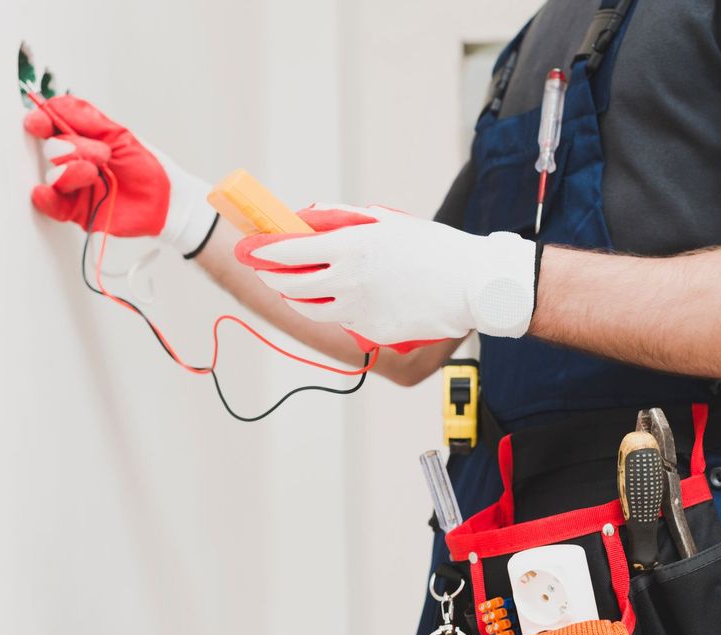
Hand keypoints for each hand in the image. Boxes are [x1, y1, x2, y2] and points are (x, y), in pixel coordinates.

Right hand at [23, 95, 215, 254]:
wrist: (167, 201)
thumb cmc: (149, 168)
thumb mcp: (121, 136)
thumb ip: (88, 120)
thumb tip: (57, 103)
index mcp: (84, 139)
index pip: (52, 125)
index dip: (42, 121)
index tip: (38, 122)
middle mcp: (76, 161)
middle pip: (53, 148)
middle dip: (74, 147)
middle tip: (101, 154)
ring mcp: (75, 186)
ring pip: (53, 175)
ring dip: (70, 171)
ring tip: (93, 173)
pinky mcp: (77, 210)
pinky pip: (53, 205)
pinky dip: (46, 198)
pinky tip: (45, 192)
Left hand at [233, 204, 538, 352]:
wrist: (472, 285)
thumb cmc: (432, 248)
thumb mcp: (386, 222)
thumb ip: (341, 218)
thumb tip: (306, 218)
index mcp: (351, 246)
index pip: (289, 251)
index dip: (262, 251)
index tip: (248, 249)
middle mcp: (349, 280)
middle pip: (290, 284)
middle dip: (271, 276)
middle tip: (266, 269)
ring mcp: (358, 309)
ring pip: (310, 308)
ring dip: (297, 296)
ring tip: (296, 286)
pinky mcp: (370, 332)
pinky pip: (343, 320)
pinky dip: (337, 309)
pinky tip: (347, 298)